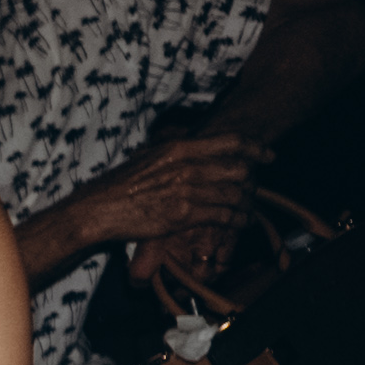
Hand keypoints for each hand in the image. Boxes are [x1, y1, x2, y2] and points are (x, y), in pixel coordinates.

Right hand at [72, 134, 261, 254]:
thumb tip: (185, 143)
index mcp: (179, 147)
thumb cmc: (117, 185)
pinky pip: (223, 216)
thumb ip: (171, 151)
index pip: (230, 141)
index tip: (267, 155)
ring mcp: (187, 190)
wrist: (97, 209)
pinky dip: (236, 220)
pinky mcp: (184, 215)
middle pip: (239, 168)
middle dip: (252, 180)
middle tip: (254, 188)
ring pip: (234, 194)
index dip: (255, 148)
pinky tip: (240, 223)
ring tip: (249, 210)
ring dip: (247, 204)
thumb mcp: (146, 157)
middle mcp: (187, 166)